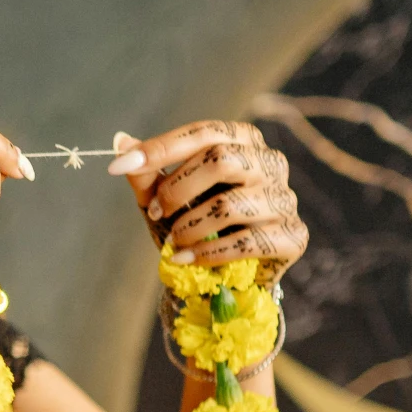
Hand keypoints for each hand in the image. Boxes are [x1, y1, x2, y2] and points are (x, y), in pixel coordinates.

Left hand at [110, 121, 306, 274]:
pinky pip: (244, 242)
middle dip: (176, 189)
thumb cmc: (200, 228)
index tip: (119, 166)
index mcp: (244, 142)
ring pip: (228, 205)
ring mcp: (285, 199)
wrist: (232, 279)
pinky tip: (184, 259)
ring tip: (172, 242)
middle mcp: (271, 163)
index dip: (160, 148)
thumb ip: (148, 174)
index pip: (204, 133)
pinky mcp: (293, 237)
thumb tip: (120, 141)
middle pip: (220, 160)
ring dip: (188, 227)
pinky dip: (207, 254)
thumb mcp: (168, 200)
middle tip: (155, 212)